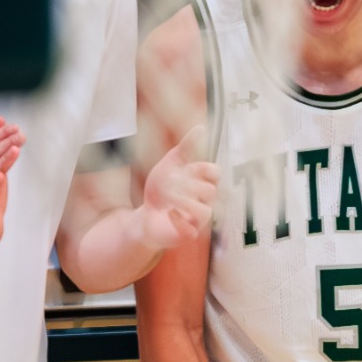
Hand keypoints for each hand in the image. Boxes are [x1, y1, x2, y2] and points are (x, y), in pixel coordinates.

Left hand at [138, 127, 218, 250]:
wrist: (145, 216)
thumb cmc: (161, 191)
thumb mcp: (169, 165)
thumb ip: (186, 147)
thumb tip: (201, 127)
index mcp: (203, 183)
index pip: (216, 173)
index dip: (202, 169)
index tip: (186, 168)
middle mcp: (206, 201)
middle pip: (210, 191)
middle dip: (186, 185)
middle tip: (167, 183)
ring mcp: (199, 219)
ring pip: (205, 211)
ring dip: (183, 201)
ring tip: (167, 198)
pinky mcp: (188, 234)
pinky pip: (192, 230)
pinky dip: (179, 220)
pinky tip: (169, 213)